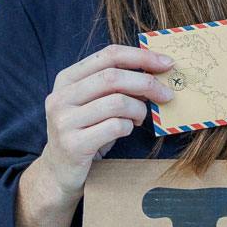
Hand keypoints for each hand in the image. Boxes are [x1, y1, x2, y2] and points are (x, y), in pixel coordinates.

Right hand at [39, 45, 176, 203]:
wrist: (60, 171)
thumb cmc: (86, 131)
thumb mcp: (95, 102)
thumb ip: (117, 85)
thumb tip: (156, 70)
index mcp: (66, 79)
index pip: (108, 55)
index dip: (141, 56)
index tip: (166, 63)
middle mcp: (61, 96)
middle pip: (113, 77)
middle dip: (147, 83)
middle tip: (166, 94)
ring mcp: (64, 121)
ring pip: (117, 102)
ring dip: (139, 109)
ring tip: (139, 117)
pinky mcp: (73, 144)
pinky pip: (115, 127)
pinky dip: (129, 127)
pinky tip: (126, 130)